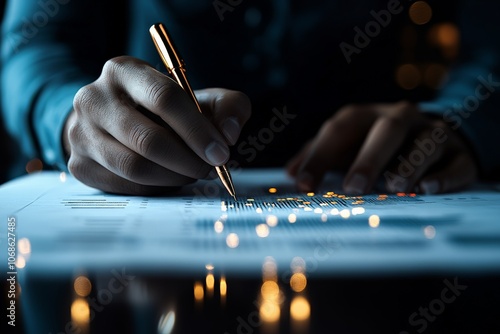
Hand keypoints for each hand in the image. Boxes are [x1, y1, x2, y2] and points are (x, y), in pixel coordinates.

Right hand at [65, 56, 250, 194]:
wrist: (114, 120)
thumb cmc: (165, 109)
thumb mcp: (199, 97)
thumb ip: (227, 107)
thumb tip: (229, 134)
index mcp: (125, 71)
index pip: (164, 99)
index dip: (197, 130)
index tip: (221, 153)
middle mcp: (94, 98)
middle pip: (148, 139)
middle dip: (188, 160)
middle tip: (209, 169)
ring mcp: (81, 133)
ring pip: (135, 167)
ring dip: (173, 177)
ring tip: (191, 173)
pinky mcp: (79, 164)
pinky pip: (125, 186)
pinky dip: (155, 188)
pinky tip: (169, 180)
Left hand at [287, 101, 477, 193]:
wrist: (432, 135)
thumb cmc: (376, 144)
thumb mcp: (346, 145)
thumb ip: (318, 156)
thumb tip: (290, 173)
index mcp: (366, 117)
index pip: (340, 130)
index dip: (320, 155)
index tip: (303, 184)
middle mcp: (401, 119)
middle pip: (386, 131)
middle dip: (369, 157)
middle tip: (353, 186)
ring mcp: (433, 134)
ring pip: (425, 143)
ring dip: (410, 164)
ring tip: (395, 185)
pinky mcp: (460, 154)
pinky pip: (455, 164)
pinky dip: (444, 176)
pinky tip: (428, 188)